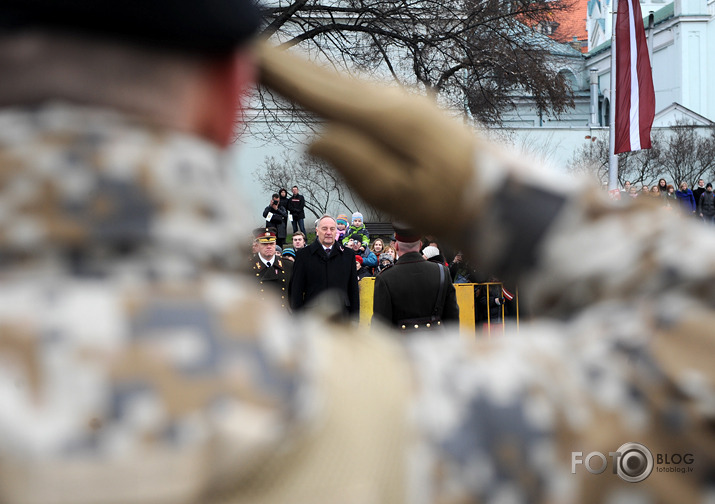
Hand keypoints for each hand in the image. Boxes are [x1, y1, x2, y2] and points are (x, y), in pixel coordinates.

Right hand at [257, 41, 486, 242]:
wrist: (502, 195)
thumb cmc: (452, 202)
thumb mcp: (400, 195)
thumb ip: (355, 164)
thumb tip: (313, 139)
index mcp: (386, 119)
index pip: (321, 91)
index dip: (282, 73)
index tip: (249, 50)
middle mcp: (393, 100)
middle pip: (328, 77)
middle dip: (288, 61)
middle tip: (250, 44)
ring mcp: (404, 101)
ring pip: (344, 80)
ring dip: (308, 68)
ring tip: (276, 59)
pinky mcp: (411, 110)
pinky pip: (361, 89)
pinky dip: (333, 81)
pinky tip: (325, 82)